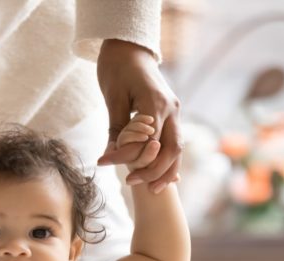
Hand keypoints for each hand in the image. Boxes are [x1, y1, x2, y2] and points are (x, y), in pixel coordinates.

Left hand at [96, 39, 181, 193]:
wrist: (130, 49)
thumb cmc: (117, 69)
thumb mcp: (112, 98)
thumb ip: (116, 129)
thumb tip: (109, 156)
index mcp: (156, 103)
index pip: (146, 140)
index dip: (127, 156)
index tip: (105, 163)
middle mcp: (171, 108)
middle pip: (171, 149)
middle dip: (154, 171)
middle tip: (131, 183)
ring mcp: (175, 111)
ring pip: (178, 148)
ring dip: (166, 170)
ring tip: (152, 188)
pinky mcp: (172, 114)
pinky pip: (174, 142)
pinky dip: (169, 160)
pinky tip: (160, 175)